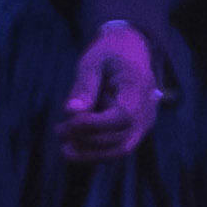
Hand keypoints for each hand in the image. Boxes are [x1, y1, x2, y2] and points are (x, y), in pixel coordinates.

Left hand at [54, 22, 162, 160]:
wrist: (130, 53)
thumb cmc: (109, 54)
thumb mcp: (93, 62)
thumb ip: (83, 86)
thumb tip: (70, 112)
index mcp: (138, 88)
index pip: (123, 115)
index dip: (96, 124)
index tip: (70, 122)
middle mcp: (146, 110)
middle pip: (121, 138)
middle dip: (87, 140)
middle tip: (59, 130)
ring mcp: (144, 124)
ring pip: (120, 150)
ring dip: (90, 153)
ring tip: (63, 146)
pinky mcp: (135, 132)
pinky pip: (117, 149)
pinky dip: (94, 152)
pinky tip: (72, 144)